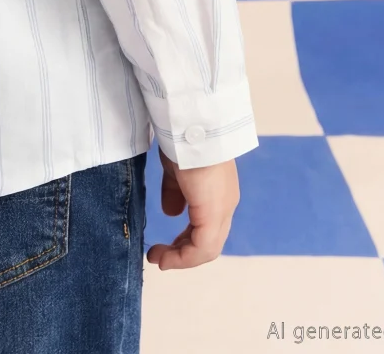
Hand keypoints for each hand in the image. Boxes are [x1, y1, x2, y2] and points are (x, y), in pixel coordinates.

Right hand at [144, 144, 239, 269]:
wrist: (190, 125)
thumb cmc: (181, 139)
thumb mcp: (175, 169)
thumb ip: (175, 191)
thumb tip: (171, 212)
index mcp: (217, 191)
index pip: (207, 227)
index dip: (186, 241)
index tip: (163, 247)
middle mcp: (225, 204)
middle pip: (208, 241)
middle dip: (182, 252)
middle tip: (159, 256)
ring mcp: (222, 209)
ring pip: (207, 248)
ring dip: (181, 257)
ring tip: (159, 259)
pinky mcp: (213, 213)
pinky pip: (203, 247)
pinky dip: (184, 257)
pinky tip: (165, 258)